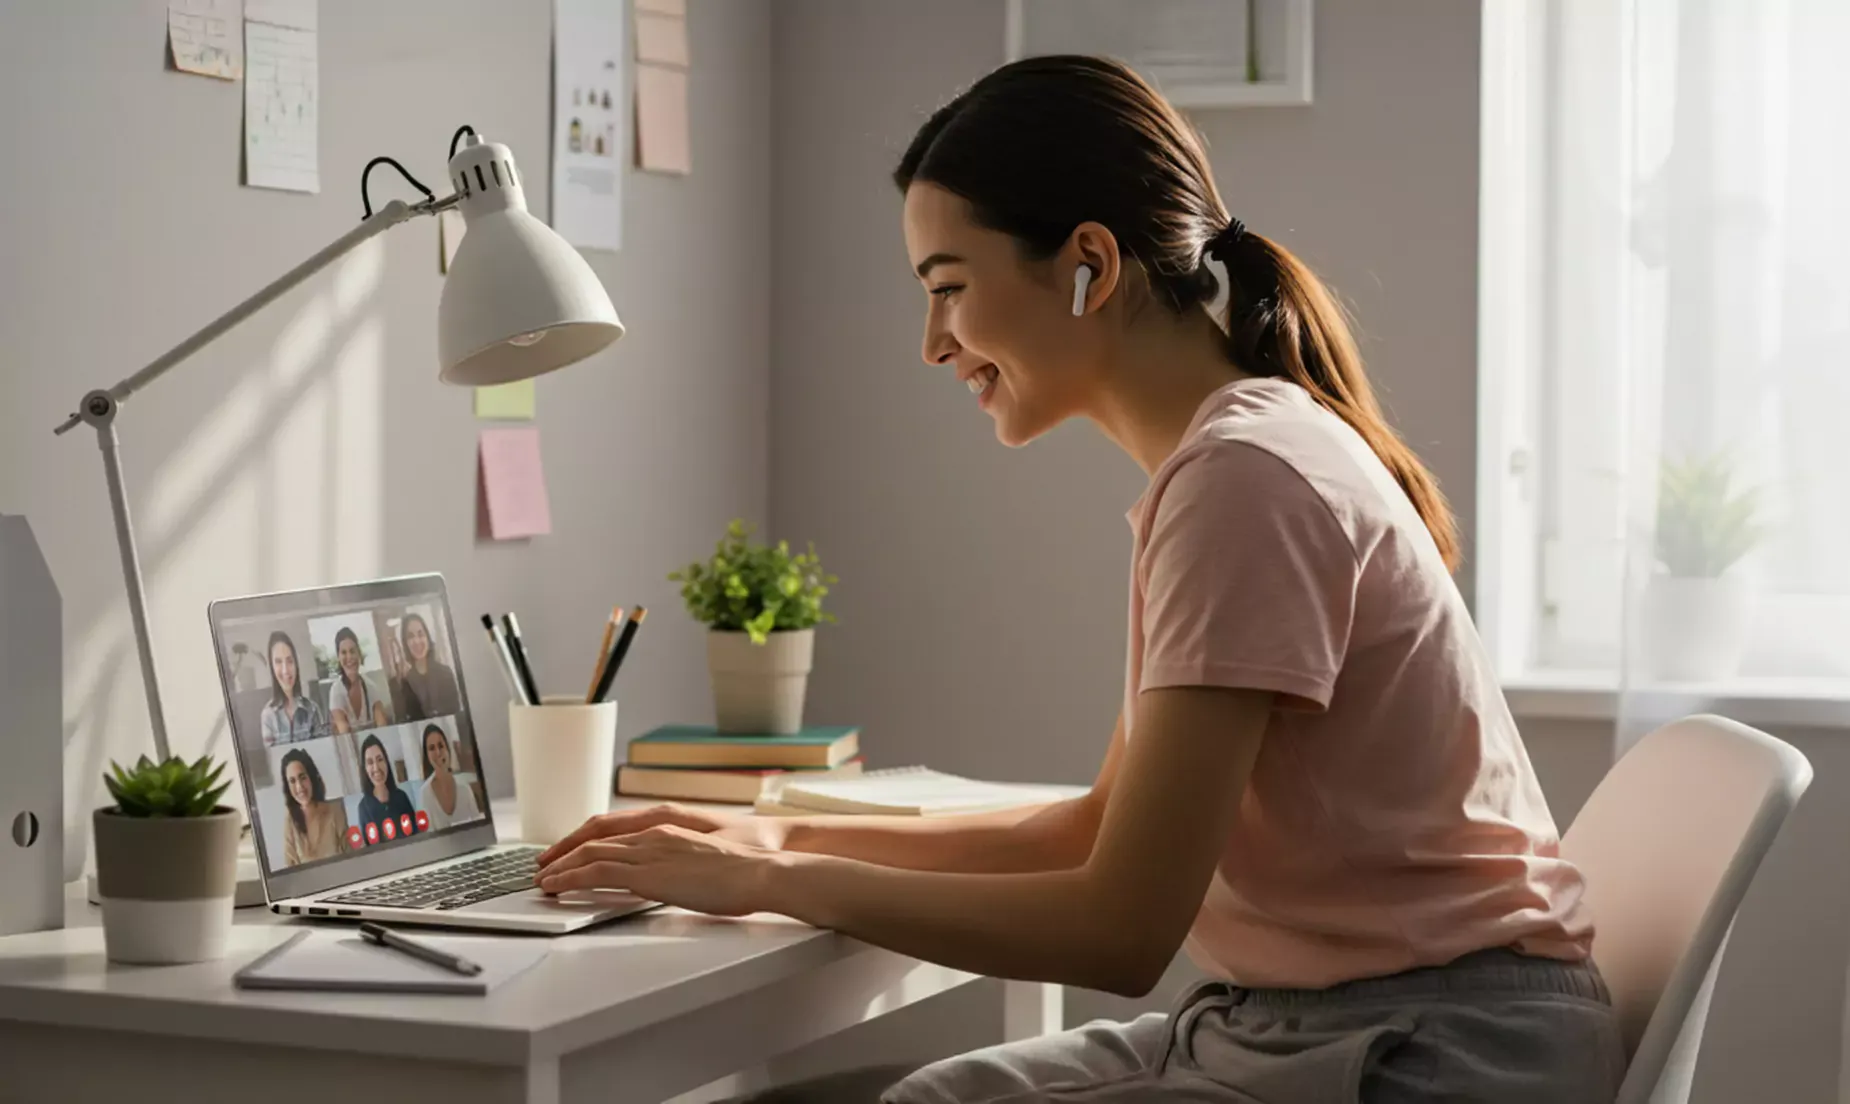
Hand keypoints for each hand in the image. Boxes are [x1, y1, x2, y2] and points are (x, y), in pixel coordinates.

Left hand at [536, 803, 784, 869]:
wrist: (761, 871)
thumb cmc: (745, 872)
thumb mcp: (707, 864)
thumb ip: (682, 867)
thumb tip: (673, 882)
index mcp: (668, 830)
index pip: (615, 830)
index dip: (586, 840)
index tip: (569, 851)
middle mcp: (653, 835)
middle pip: (595, 837)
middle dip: (565, 851)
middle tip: (543, 865)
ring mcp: (649, 852)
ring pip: (589, 853)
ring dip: (560, 866)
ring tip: (542, 880)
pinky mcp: (648, 874)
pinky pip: (597, 872)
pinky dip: (570, 878)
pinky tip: (556, 888)